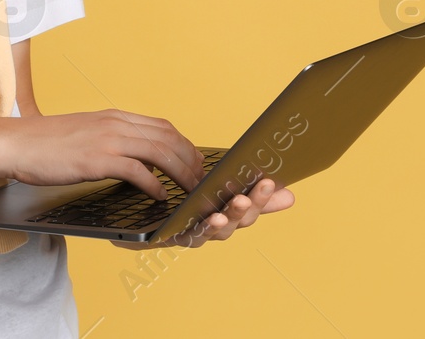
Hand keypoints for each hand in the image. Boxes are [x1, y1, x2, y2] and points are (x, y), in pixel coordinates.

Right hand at [0, 108, 203, 199]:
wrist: (17, 143)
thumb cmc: (47, 143)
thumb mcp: (87, 133)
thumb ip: (112, 140)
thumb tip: (135, 158)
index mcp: (115, 117)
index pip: (163, 126)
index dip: (185, 144)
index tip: (195, 160)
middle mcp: (116, 123)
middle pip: (168, 138)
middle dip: (190, 159)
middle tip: (201, 179)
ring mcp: (108, 140)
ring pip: (159, 152)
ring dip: (180, 172)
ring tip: (190, 189)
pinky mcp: (97, 159)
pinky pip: (137, 171)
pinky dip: (154, 184)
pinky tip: (160, 196)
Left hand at [114, 178, 295, 250]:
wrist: (137, 227)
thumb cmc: (181, 207)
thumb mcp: (215, 191)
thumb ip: (244, 188)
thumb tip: (287, 191)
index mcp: (224, 213)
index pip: (251, 208)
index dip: (265, 200)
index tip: (280, 187)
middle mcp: (213, 228)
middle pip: (238, 221)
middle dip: (250, 205)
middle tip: (259, 188)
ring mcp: (194, 235)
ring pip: (217, 230)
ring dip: (229, 216)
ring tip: (237, 203)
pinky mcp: (173, 238)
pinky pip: (189, 235)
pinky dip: (201, 228)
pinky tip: (208, 218)